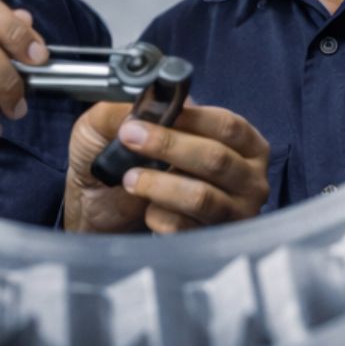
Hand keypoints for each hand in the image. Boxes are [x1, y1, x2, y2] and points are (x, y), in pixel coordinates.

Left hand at [64, 102, 269, 233]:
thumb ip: (126, 106)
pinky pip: (187, 229)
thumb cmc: (118, 159)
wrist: (99, 209)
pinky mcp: (210, 240)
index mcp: (239, 141)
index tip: (152, 117)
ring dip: (160, 185)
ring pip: (201, 197)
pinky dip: (161, 217)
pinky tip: (147, 210)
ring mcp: (233, 212)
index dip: (191, 119)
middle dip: (169, 147)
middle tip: (130, 138)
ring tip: (130, 179)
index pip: (227, 126)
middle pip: (216, 159)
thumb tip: (141, 104)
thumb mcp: (113, 123)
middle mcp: (244, 176)